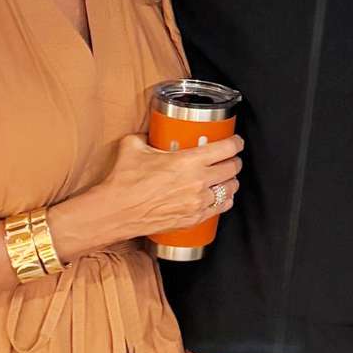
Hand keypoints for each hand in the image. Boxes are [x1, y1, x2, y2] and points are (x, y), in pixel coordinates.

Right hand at [97, 131, 242, 241]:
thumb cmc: (124, 182)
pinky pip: (221, 208)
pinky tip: (221, 196)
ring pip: (230, 189)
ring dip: (231, 181)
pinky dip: (225, 200)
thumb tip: (148, 134)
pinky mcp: (194, 218)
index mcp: (189, 161)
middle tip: (230, 158)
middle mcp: (198, 181)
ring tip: (226, 177)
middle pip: (232, 168)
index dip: (236, 142)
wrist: (117, 212)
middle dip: (234, 161)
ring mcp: (198, 202)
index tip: (236, 141)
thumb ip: (145, 137)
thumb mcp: (133, 147)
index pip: (226, 148)